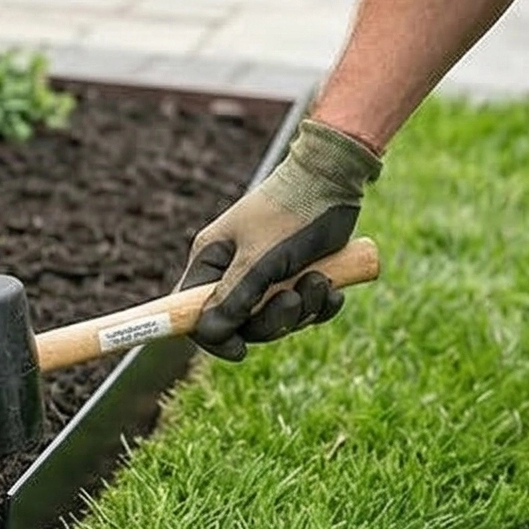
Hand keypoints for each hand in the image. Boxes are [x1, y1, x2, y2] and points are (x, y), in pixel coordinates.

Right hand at [179, 119, 381, 360]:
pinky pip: (304, 309)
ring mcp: (267, 274)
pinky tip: (333, 286)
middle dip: (272, 320)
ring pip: (276, 318)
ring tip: (320, 281)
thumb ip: (235, 297)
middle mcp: (234, 269)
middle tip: (293, 301)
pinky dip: (320, 304)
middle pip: (241, 322)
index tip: (240, 351)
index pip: (193, 310)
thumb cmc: (290, 214)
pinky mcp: (297, 274)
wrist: (334, 178)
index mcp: (212, 260)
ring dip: (303, 308)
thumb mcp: (260, 259)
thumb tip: (208, 332)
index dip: (213, 336)